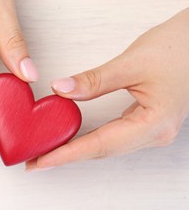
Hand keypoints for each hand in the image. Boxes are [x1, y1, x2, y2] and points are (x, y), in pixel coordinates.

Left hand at [26, 8, 188, 170]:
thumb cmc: (179, 48)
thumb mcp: (132, 63)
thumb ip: (94, 80)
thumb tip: (61, 90)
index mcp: (154, 124)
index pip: (100, 145)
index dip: (68, 154)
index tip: (41, 160)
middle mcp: (154, 134)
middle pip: (102, 151)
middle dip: (66, 156)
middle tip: (35, 160)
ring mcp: (151, 130)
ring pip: (106, 146)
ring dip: (76, 150)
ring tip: (48, 153)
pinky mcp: (146, 122)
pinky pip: (112, 137)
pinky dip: (89, 140)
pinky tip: (72, 140)